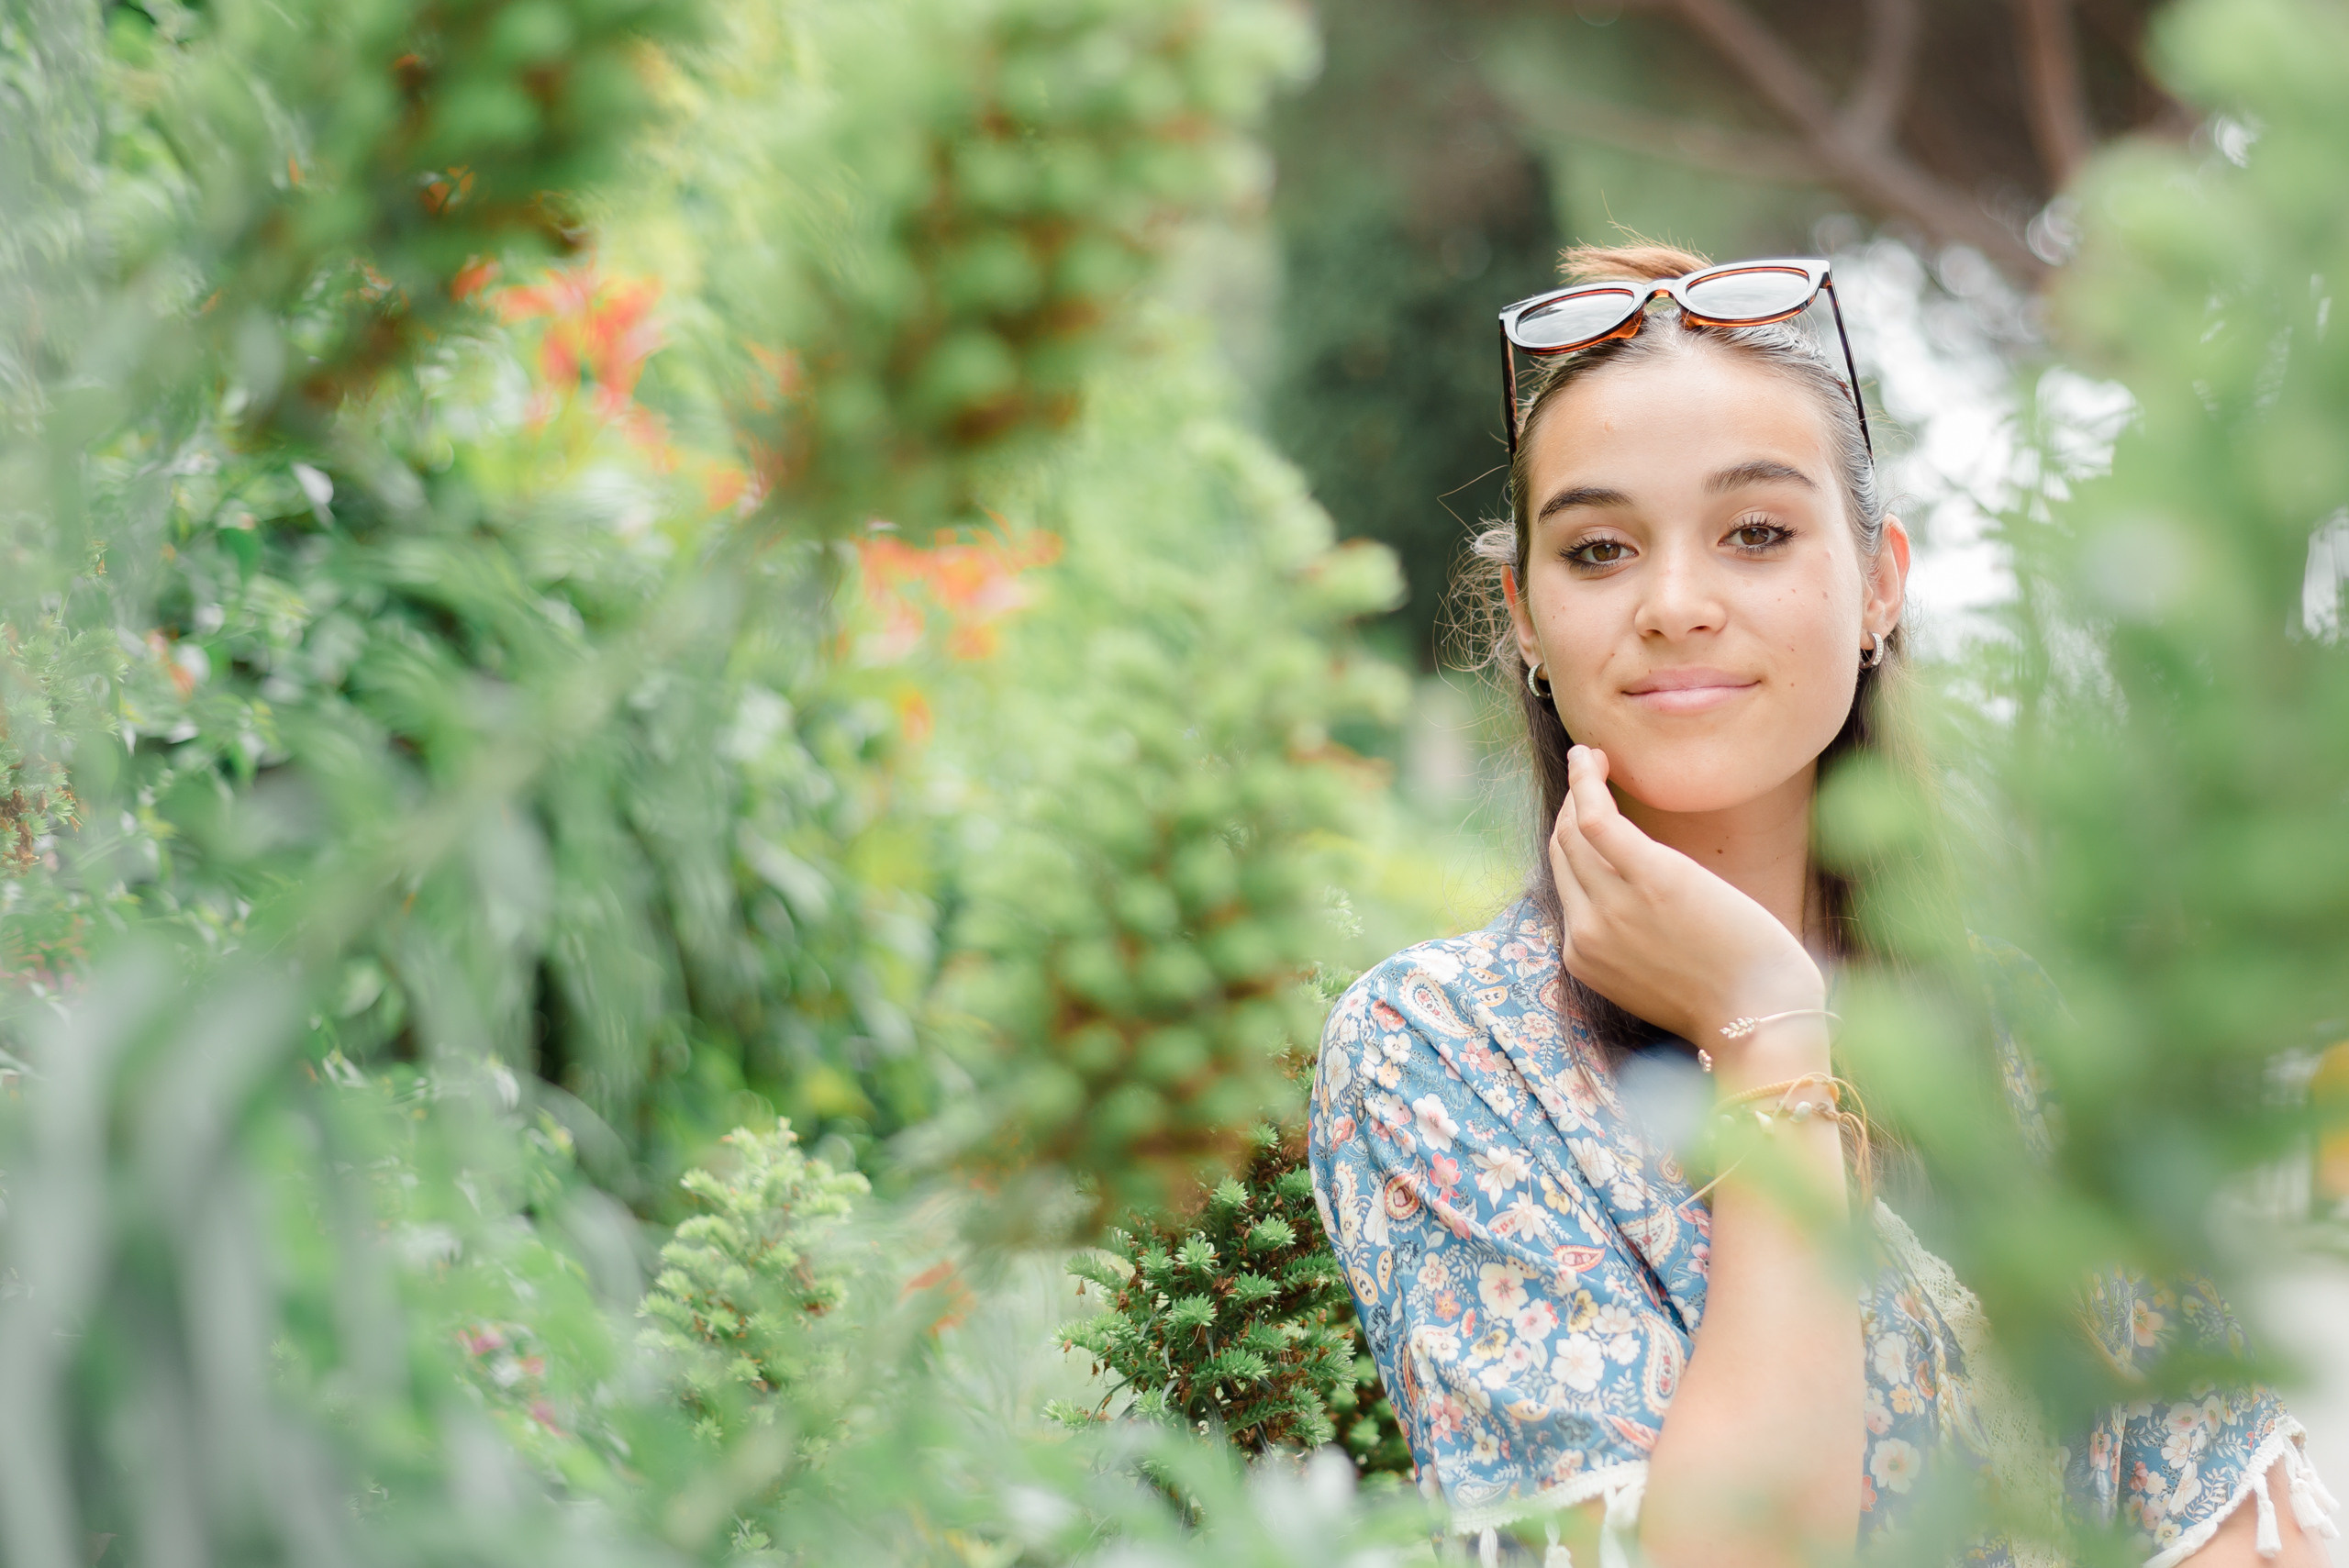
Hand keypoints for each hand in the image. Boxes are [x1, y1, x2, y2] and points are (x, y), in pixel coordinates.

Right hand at [1549, 745, 1825, 1071]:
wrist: (1762, 1021)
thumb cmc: (1733, 999)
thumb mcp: (1662, 976)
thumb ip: (1638, 940)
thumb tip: (1647, 906)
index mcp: (1586, 957)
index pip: (1566, 884)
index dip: (1570, 840)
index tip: (1586, 807)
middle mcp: (1587, 931)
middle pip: (1563, 852)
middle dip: (1571, 806)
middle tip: (1589, 772)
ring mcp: (1613, 905)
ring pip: (1573, 830)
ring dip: (1579, 786)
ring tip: (1593, 759)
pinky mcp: (1650, 879)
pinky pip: (1596, 819)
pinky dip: (1587, 783)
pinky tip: (1593, 760)